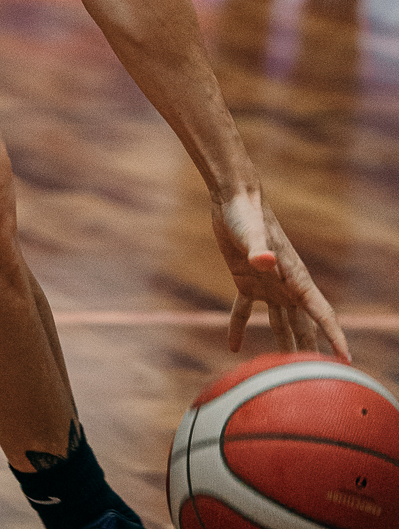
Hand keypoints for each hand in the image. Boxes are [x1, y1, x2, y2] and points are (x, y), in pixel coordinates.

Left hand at [212, 187, 349, 359]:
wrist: (234, 199)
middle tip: (319, 381)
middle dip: (312, 352)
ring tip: (287, 376)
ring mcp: (267, 285)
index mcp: (295, 278)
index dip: (334, 336)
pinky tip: (234, 348)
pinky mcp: (246, 281)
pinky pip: (245, 312)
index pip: (321, 313)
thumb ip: (258, 250)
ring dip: (283, 346)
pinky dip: (240, 328)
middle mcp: (285, 285)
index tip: (346, 361)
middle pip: (303, 326)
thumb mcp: (251, 233)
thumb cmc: (247, 214)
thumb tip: (264, 260)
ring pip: (280, 324)